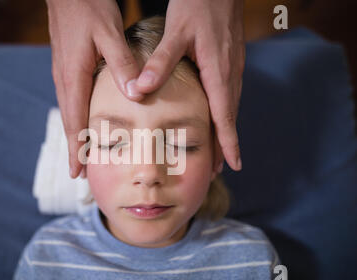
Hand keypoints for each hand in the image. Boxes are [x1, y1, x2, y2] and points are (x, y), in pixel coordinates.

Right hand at [46, 0, 142, 177]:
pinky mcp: (67, 65)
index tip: (77, 173)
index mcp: (74, 76)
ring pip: (69, 112)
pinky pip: (71, 99)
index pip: (75, 122)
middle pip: (68, 122)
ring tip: (81, 153)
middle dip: (73, 148)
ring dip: (74, 135)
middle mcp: (65, 79)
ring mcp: (63, 72)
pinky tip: (84, 121)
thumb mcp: (109, 33)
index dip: (76, 149)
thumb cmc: (87, 7)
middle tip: (79, 172)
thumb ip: (122, 64)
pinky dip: (76, 117)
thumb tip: (135, 95)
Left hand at [133, 0, 244, 170]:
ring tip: (218, 151)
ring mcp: (233, 67)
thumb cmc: (199, 4)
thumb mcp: (175, 32)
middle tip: (217, 169)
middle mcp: (231, 73)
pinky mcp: (231, 60)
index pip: (226, 116)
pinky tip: (217, 118)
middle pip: (229, 117)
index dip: (229, 143)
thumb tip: (140, 89)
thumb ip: (160, 62)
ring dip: (225, 131)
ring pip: (231, 106)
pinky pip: (229, 94)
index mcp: (219, 71)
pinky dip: (224, 113)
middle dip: (225, 144)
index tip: (233, 165)